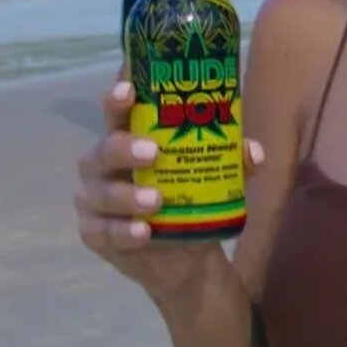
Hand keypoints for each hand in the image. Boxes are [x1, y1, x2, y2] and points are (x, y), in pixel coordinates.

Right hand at [75, 64, 262, 304]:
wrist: (183, 257)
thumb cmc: (189, 199)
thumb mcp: (214, 177)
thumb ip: (233, 161)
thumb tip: (252, 151)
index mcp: (128, 139)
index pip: (117, 112)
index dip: (118, 98)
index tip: (129, 90)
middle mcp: (104, 166)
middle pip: (104, 150)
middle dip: (125, 149)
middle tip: (154, 152)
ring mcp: (95, 200)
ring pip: (102, 193)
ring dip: (128, 195)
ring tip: (156, 199)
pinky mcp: (94, 233)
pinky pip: (104, 231)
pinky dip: (124, 231)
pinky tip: (143, 232)